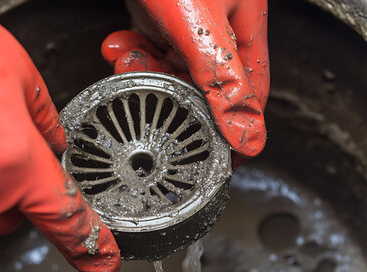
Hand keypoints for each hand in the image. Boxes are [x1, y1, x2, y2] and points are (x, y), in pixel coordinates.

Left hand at [101, 0, 269, 158]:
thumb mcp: (201, 30)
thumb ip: (222, 82)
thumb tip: (249, 135)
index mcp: (243, 28)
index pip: (248, 94)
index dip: (233, 129)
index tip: (218, 160)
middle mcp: (219, 27)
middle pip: (201, 84)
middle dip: (169, 93)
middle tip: (148, 96)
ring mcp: (188, 19)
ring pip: (168, 65)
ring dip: (141, 70)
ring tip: (126, 62)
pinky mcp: (160, 11)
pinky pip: (147, 44)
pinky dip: (129, 49)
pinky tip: (118, 45)